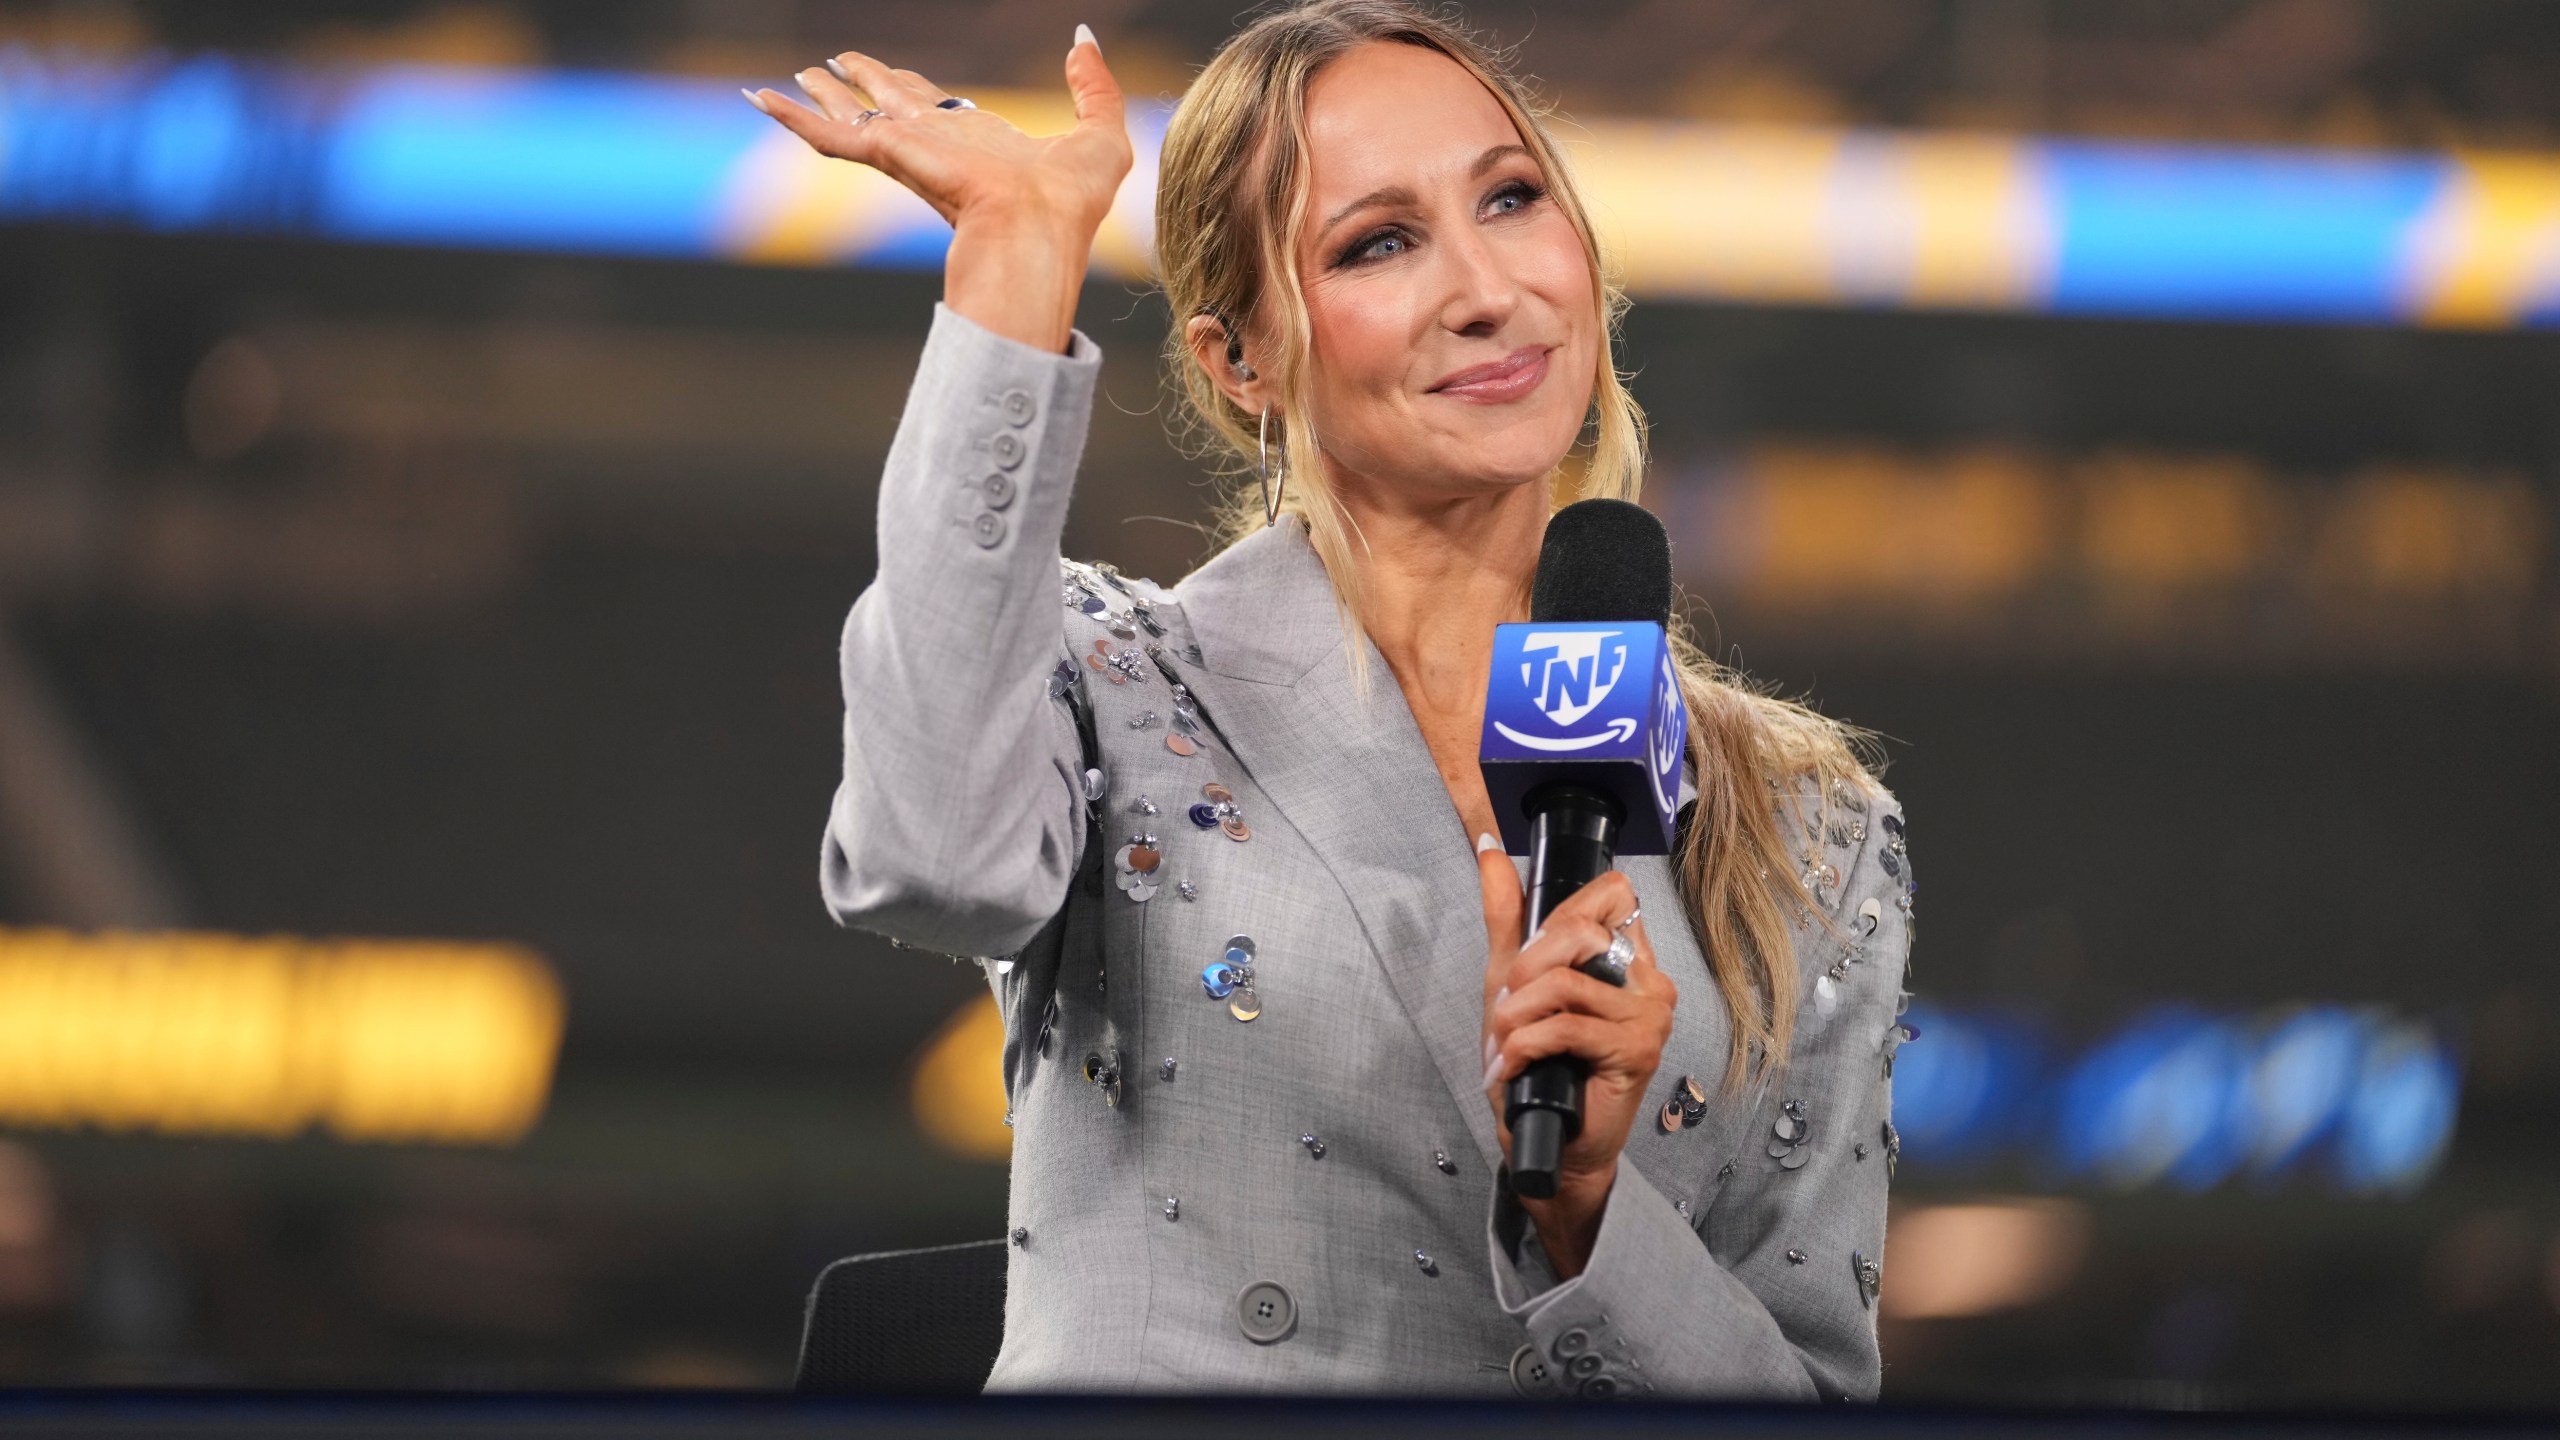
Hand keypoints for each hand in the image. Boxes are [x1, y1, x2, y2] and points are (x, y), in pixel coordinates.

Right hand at [744, 29, 1131, 351]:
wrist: (1037, 231)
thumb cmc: (1071, 203)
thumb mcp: (1102, 133)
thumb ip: (1093, 86)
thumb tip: (1080, 41)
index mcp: (981, 144)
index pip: (937, 108)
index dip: (912, 87)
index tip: (892, 74)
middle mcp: (939, 146)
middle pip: (888, 103)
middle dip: (862, 82)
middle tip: (832, 64)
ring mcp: (909, 152)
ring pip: (853, 113)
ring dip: (823, 95)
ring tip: (796, 76)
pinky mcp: (887, 156)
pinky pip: (828, 134)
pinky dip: (791, 117)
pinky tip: (760, 99)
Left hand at [1477, 846, 1676, 1278]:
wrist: (1556, 1144)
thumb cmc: (1542, 1067)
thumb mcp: (1513, 982)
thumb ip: (1507, 913)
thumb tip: (1490, 850)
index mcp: (1628, 956)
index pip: (1610, 892)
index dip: (1559, 913)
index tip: (1527, 957)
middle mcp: (1649, 980)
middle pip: (1582, 929)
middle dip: (1525, 966)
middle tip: (1506, 1007)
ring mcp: (1650, 1015)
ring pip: (1565, 982)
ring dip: (1516, 1015)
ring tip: (1505, 1043)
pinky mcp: (1637, 1050)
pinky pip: (1566, 1026)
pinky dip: (1524, 1045)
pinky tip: (1514, 1065)